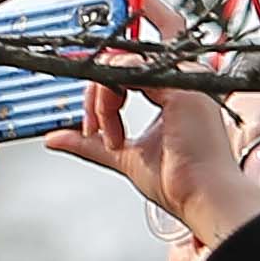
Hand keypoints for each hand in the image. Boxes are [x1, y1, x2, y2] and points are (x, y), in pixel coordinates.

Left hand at [58, 82, 259, 245]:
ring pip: (121, 65)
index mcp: (173, 94)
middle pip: (123, 61)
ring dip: (101, 102)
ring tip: (110, 138)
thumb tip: (57, 138)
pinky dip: (108, 99)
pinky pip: (130, 71)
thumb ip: (90, 144)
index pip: (134, 66)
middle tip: (92, 128)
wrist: (203, 199)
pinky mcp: (180, 88)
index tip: (88, 109)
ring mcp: (183, 81)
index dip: (105, 77)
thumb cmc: (180, 184)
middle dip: (97, 92)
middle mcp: (181, 82)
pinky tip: (111, 129)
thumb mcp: (123, 156)